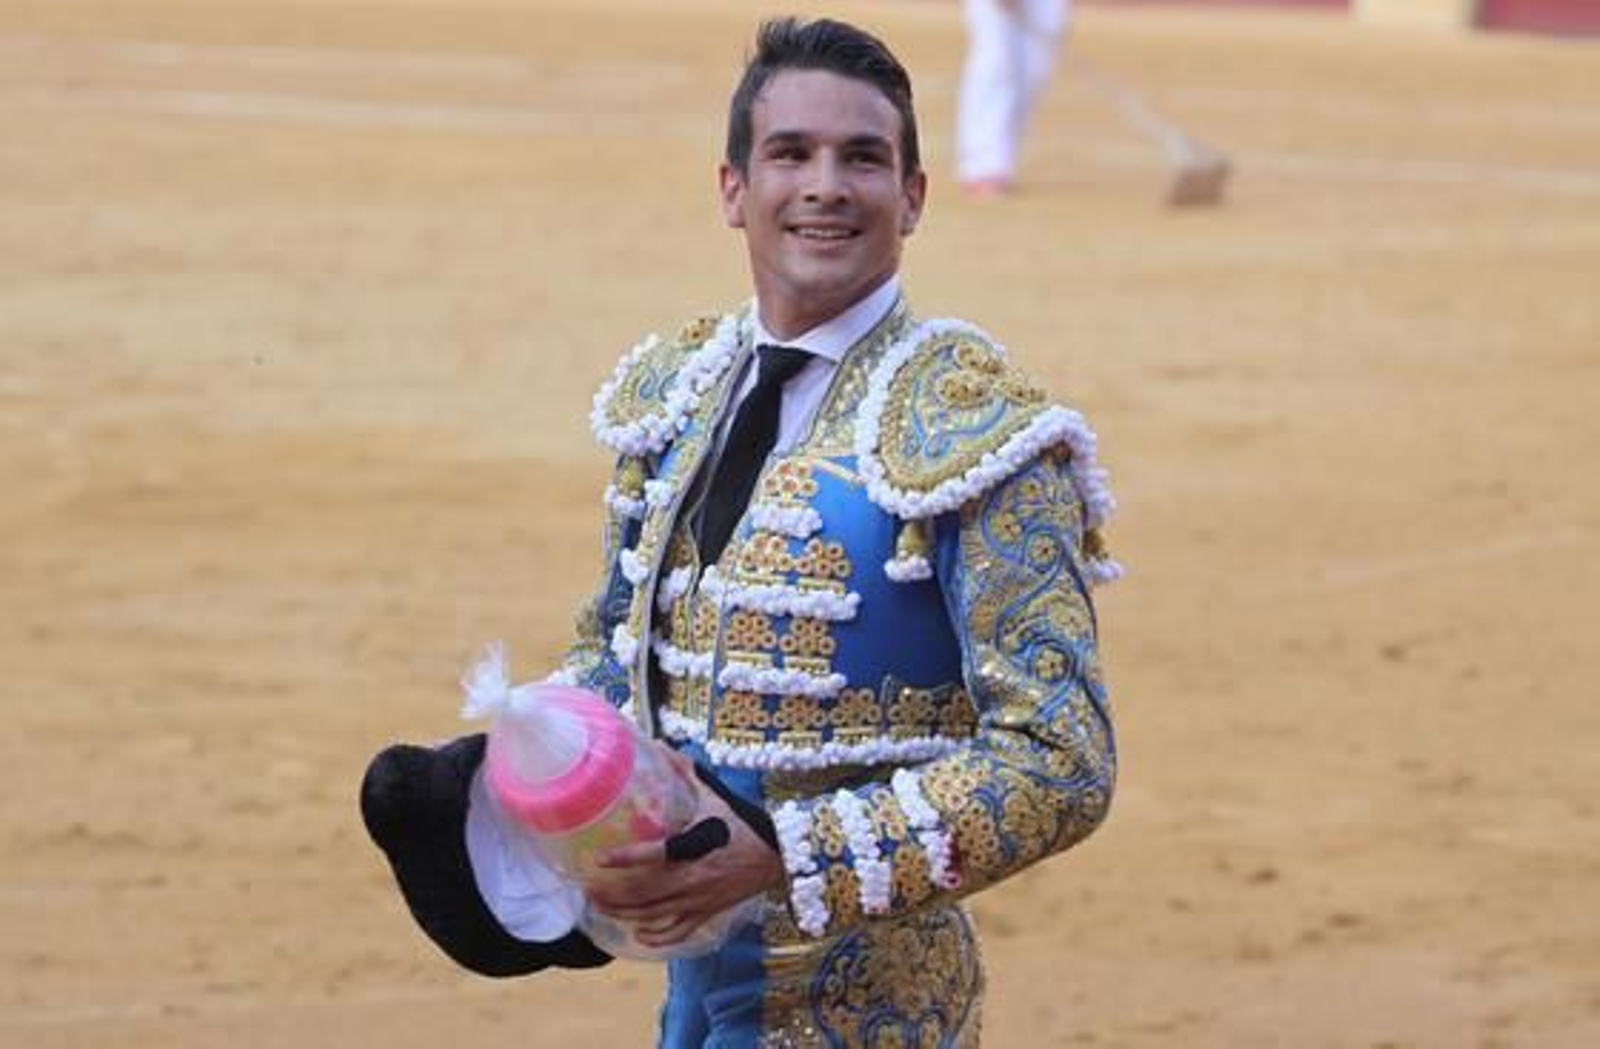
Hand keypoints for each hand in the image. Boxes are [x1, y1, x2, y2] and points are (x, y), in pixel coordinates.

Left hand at [586, 748, 784, 948]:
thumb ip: (687, 775)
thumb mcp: (715, 798)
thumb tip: (663, 747)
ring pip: (655, 915)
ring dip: (624, 913)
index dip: (624, 859)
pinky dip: (658, 937)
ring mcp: (699, 900)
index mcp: (694, 848)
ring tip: (600, 908)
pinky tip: (639, 936)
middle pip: (644, 893)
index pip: (653, 856)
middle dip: (613, 894)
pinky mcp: (708, 913)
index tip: (598, 859)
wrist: (778, 855)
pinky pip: (679, 932)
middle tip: (588, 890)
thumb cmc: (743, 825)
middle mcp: (693, 879)